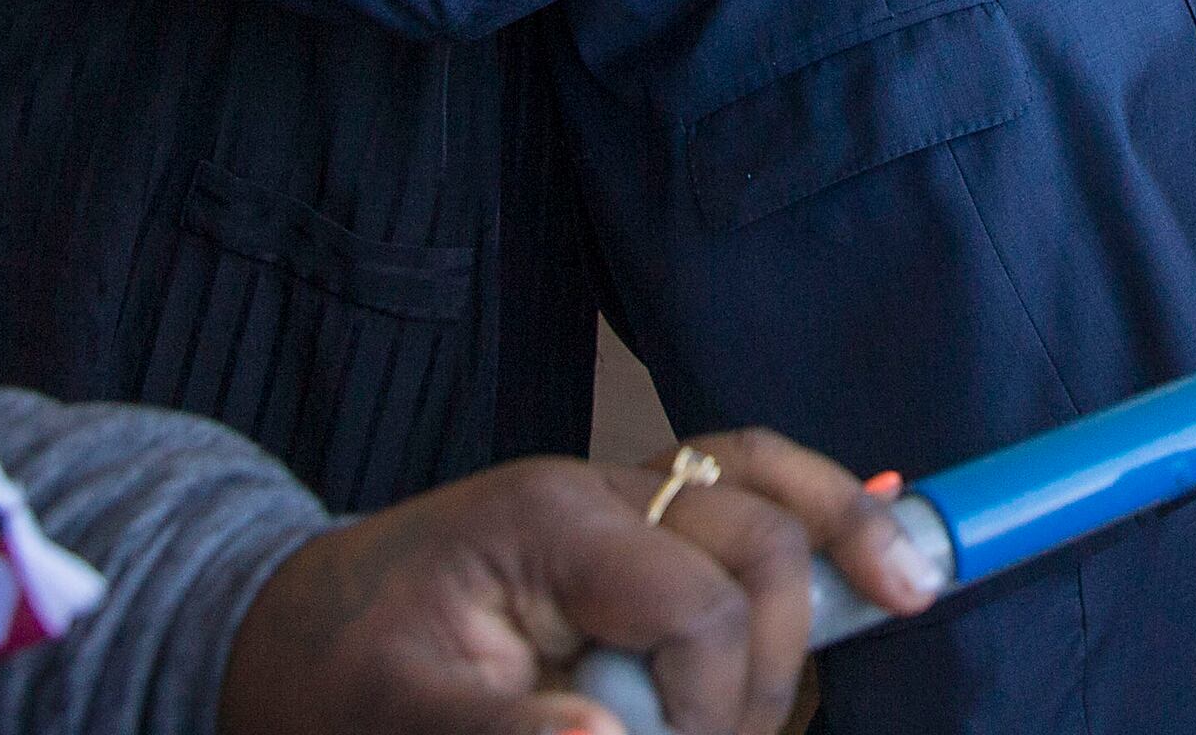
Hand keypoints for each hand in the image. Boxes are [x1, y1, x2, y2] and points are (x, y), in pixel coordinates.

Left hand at [217, 428, 938, 734]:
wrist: (286, 626)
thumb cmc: (332, 673)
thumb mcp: (388, 717)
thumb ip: (496, 734)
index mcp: (547, 520)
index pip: (695, 597)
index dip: (714, 699)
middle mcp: (604, 486)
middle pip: (760, 529)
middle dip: (780, 647)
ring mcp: (627, 496)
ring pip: (773, 485)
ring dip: (837, 549)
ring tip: (909, 588)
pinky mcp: (639, 527)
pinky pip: (751, 494)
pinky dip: (822, 515)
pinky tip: (880, 550)